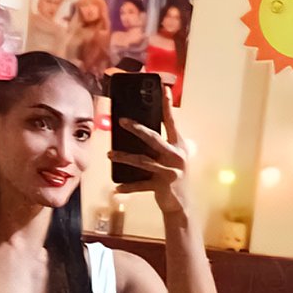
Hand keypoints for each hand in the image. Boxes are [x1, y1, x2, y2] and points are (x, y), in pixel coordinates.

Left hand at [109, 84, 191, 217]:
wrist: (182, 205)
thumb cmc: (174, 177)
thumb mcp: (172, 158)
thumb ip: (161, 145)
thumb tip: (139, 131)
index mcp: (179, 146)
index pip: (171, 121)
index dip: (167, 105)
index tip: (163, 88)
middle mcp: (176, 156)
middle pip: (154, 138)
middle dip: (137, 128)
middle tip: (122, 120)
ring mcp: (169, 171)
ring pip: (142, 160)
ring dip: (124, 157)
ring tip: (110, 154)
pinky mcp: (162, 186)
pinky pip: (140, 185)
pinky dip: (127, 187)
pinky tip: (116, 188)